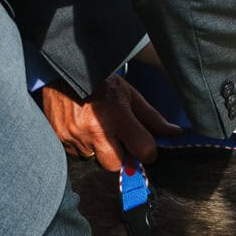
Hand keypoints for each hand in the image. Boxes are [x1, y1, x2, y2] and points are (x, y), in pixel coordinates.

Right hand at [40, 76, 180, 172]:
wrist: (64, 71)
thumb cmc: (101, 82)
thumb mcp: (129, 94)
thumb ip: (152, 117)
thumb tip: (175, 133)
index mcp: (117, 116)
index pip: (143, 150)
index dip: (148, 152)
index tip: (145, 147)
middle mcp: (95, 129)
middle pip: (116, 164)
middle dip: (120, 156)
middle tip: (118, 138)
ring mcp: (75, 136)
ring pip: (94, 160)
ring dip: (100, 150)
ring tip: (98, 129)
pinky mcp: (60, 139)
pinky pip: (77, 155)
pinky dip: (83, 146)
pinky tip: (83, 128)